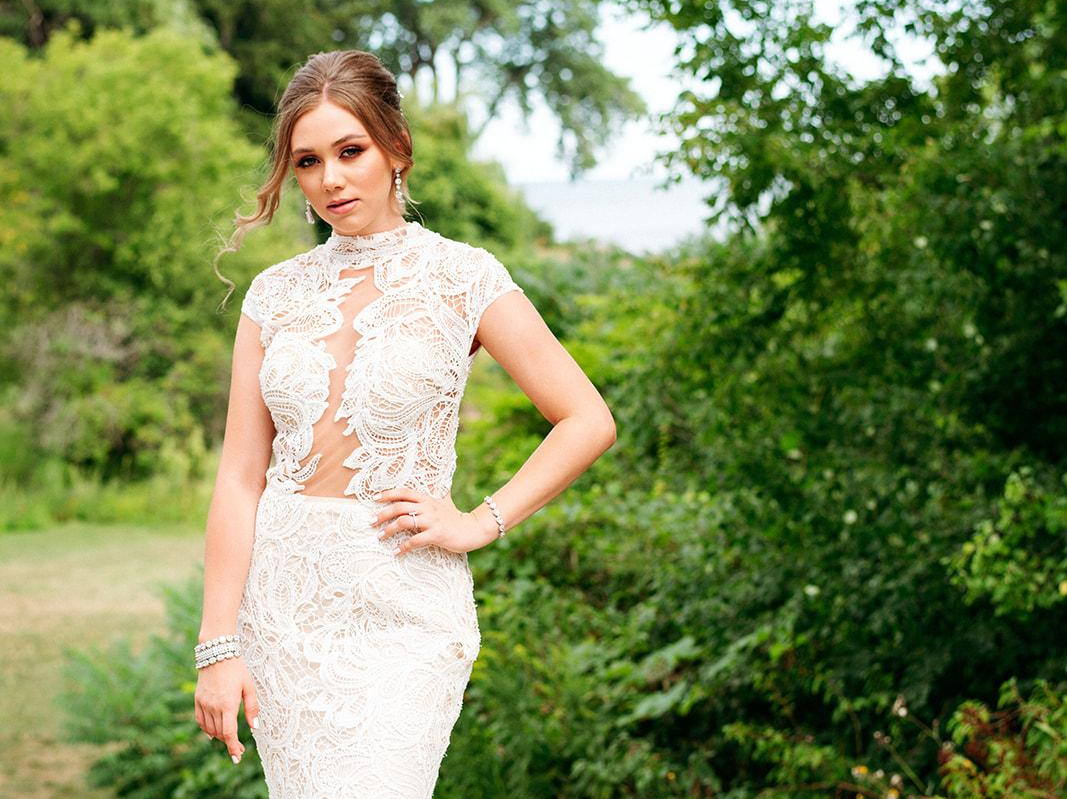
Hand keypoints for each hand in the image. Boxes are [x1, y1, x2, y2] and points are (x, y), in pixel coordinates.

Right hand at [194, 656, 259, 764]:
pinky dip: (207, 729)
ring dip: (219, 736)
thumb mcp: (249, 687)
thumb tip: (255, 727)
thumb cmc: (237, 669)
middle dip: (229, 743)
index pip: (228, 733)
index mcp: (228, 704)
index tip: (237, 758)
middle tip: (239, 748)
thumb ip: (252, 708)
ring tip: (229, 738)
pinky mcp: (197, 700)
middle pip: (219, 733)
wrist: (217, 654)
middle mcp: (213, 706)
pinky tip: (213, 733)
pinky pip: (200, 721)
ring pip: (210, 729)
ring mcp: (204, 704)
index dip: (233, 747)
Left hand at [373, 488, 495, 555]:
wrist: (473, 529)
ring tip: (380, 537)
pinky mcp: (436, 534)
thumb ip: (435, 494)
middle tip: (371, 522)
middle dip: (382, 514)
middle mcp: (428, 507)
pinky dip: (403, 546)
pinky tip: (396, 552)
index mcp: (427, 499)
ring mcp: (432, 521)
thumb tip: (436, 483)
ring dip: (389, 530)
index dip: (388, 494)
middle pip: (399, 507)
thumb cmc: (455, 517)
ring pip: (404, 522)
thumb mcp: (443, 502)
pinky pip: (415, 540)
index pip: (404, 492)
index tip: (374, 498)